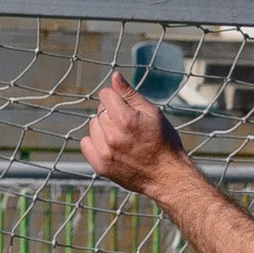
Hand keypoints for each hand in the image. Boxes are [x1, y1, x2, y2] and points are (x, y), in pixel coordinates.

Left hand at [79, 73, 189, 195]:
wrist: (168, 176)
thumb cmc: (164, 142)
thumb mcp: (153, 113)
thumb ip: (130, 94)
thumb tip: (114, 76)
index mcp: (125, 118)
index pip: (105, 94)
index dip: (117, 99)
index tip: (128, 109)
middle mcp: (112, 135)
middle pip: (99, 110)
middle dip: (112, 114)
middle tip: (130, 127)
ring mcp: (104, 152)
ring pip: (93, 126)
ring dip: (104, 128)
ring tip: (122, 138)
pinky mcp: (100, 166)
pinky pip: (85, 143)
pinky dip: (95, 142)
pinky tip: (111, 146)